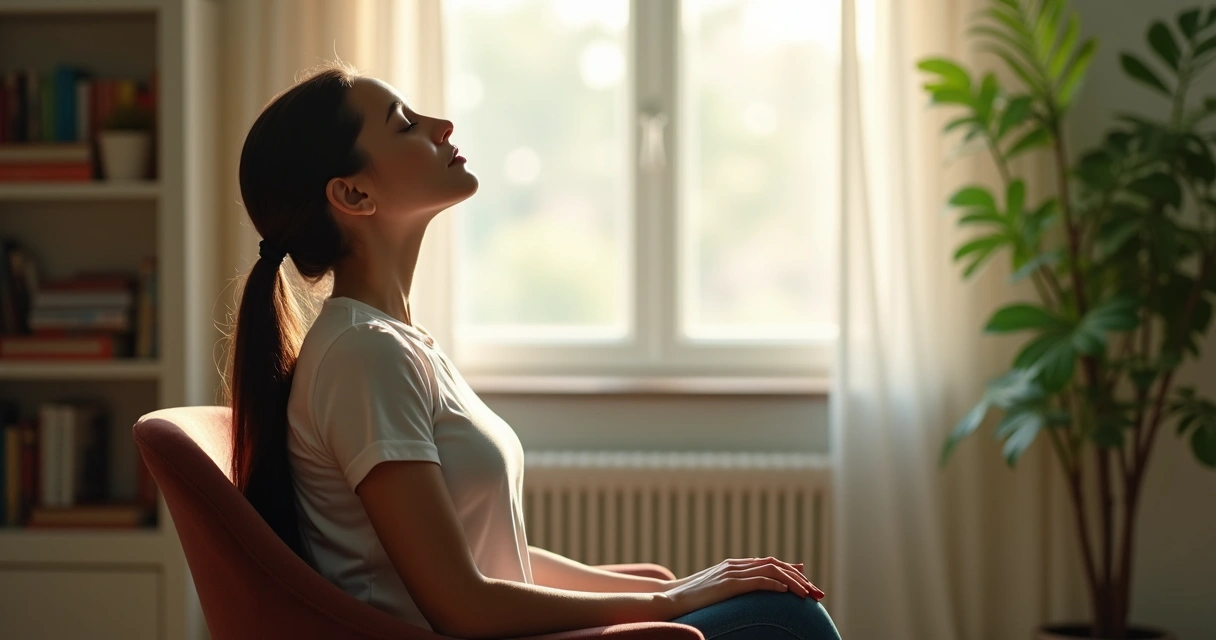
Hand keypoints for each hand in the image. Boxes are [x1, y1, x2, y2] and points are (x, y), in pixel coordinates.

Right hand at [661, 557, 825, 618]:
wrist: (672, 598)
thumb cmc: (694, 598)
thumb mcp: (719, 589)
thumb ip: (736, 585)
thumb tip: (753, 589)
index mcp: (735, 565)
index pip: (771, 563)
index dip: (792, 572)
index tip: (809, 583)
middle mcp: (736, 565)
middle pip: (776, 565)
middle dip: (799, 578)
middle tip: (817, 592)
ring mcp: (732, 572)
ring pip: (771, 571)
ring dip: (793, 582)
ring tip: (807, 594)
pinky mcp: (728, 584)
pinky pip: (757, 581)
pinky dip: (774, 585)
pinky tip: (786, 593)